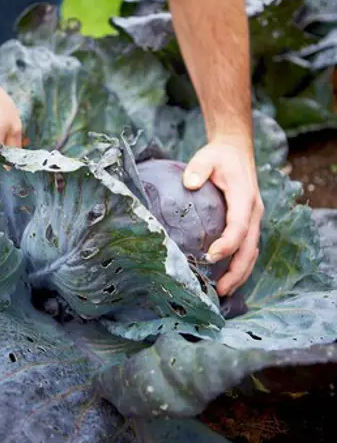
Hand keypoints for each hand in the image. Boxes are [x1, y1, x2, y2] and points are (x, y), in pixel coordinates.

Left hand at [182, 137, 263, 296]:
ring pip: (251, 252)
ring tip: (224, 291)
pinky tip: (227, 278)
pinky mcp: (248, 223)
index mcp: (245, 198)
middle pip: (249, 248)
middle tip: (221, 290)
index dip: (228, 243)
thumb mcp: (207, 157)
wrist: (236, 151)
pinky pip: (248, 248)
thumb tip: (188, 183)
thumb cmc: (220, 157)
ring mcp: (253, 219)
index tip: (210, 255)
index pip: (239, 226)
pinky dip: (240, 265)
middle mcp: (253, 212)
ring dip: (240, 273)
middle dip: (237, 271)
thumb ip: (198, 168)